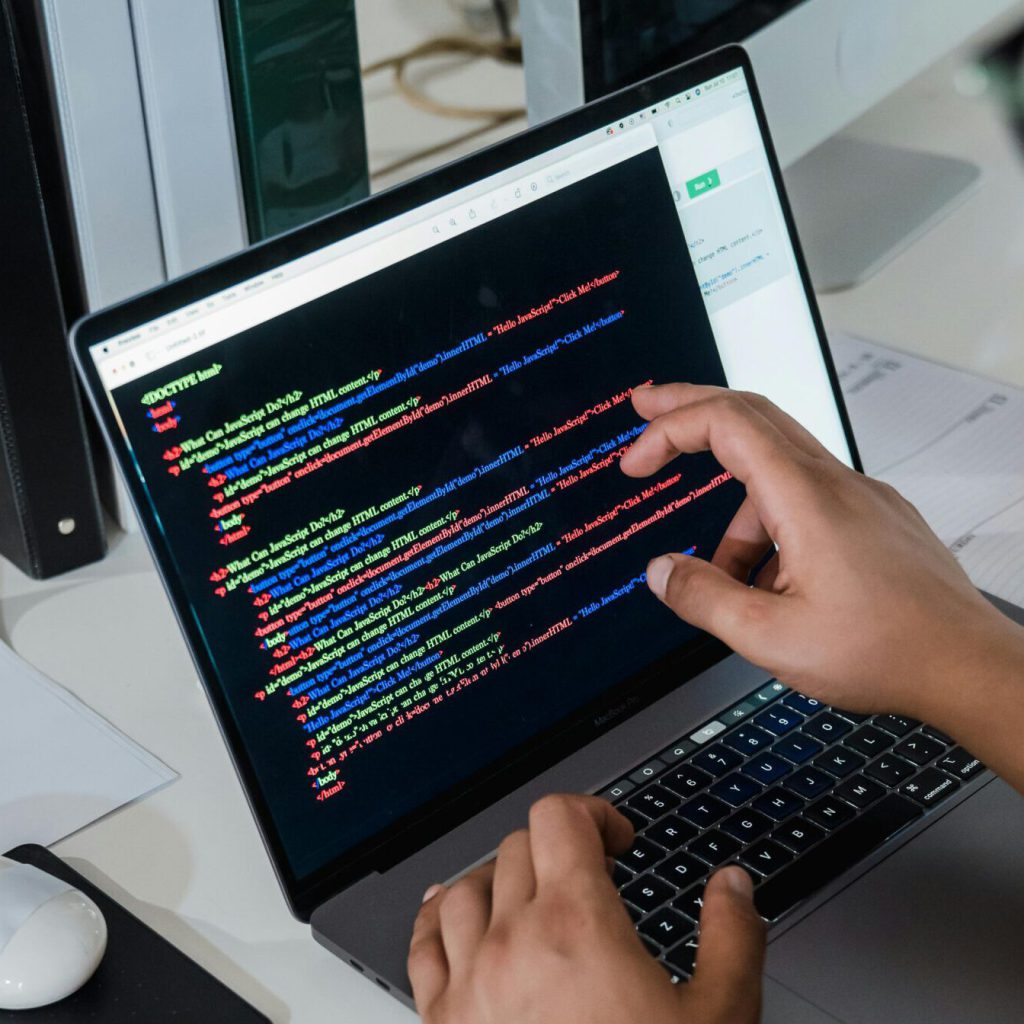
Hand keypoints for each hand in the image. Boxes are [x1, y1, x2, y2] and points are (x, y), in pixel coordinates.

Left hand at [408, 795, 764, 1023]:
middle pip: (517, 845)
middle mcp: (512, 942)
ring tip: (531, 895)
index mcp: (576, 925)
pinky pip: (422, 945)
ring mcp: (469, 983)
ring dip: (500, 879)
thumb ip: (732, 938)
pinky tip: (450, 915)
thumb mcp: (719, 1020)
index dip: (594, 813)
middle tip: (591, 877)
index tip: (618, 841)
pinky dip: (436, 917)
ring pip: (465, 886)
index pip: (558, 816)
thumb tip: (732, 885)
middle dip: (560, 849)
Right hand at [620, 384, 1019, 725]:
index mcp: (806, 499)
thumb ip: (704, 599)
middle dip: (690, 409)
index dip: (669, 429)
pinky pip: (804, 502)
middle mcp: (836, 484)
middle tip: (647, 407)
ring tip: (725, 582)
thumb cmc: (889, 651)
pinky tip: (771, 584)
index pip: (727, 423)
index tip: (636, 460)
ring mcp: (859, 498)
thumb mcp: (771, 638)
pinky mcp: (872, 520)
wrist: (968, 667)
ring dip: (732, 517)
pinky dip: (768, 528)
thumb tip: (661, 572)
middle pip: (752, 415)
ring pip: (775, 474)